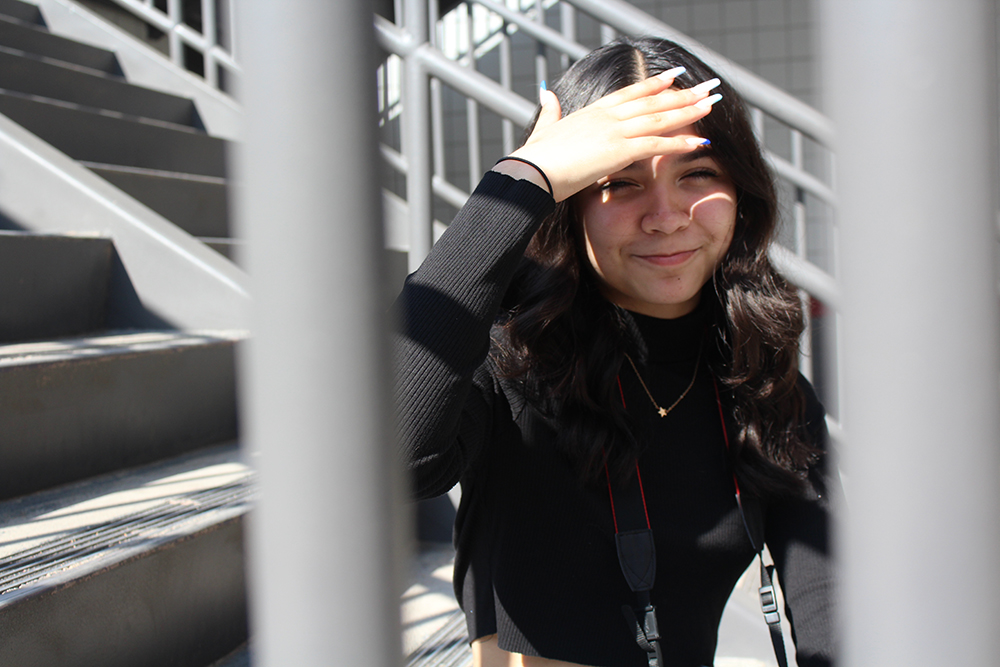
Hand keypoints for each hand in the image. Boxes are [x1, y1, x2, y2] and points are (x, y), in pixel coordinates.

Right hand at [493, 70, 719, 201]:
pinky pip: (656, 144)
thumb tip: (545, 95)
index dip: (654, 84)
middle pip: (652, 101)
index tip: (674, 76)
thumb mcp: (543, 128)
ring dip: (688, 112)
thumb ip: (549, 111)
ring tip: (711, 105)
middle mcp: (607, 116)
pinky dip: (679, 143)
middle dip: (682, 94)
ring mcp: (614, 131)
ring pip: (659, 118)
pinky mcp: (618, 151)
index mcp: (592, 112)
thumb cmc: (535, 157)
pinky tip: (698, 142)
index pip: (630, 93)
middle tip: (708, 88)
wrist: (531, 172)